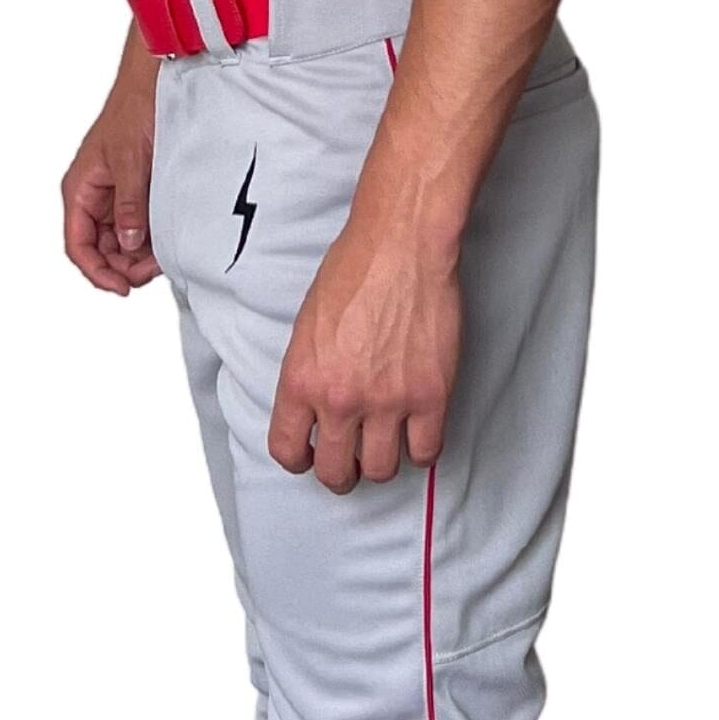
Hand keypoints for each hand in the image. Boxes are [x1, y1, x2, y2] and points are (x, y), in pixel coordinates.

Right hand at [62, 54, 160, 296]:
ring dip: (139, 258)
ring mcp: (114, 201)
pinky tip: (165, 243)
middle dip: (124, 267)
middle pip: (101, 252)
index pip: (78, 245)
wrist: (154, 86)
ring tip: (163, 256)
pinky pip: (137, 232)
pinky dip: (150, 243)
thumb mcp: (130, 162)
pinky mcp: (134, 198)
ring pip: (120, 246)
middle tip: (152, 270)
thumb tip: (128, 245)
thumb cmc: (133, 112)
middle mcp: (93, 199)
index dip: (97, 272)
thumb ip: (129, 206)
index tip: (122, 287)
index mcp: (80, 190)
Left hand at [270, 217, 460, 491]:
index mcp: (302, 381)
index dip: (300, 461)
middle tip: (352, 462)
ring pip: (382, 471)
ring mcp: (388, 402)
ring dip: (383, 463)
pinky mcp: (431, 397)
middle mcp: (341, 399)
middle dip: (342, 474)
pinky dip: (422, 450)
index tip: (311, 457)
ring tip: (387, 443)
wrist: (402, 246)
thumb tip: (315, 414)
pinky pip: (426, 453)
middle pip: (337, 473)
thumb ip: (308, 377)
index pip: (288, 451)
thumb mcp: (307, 328)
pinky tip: (418, 433)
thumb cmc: (354, 272)